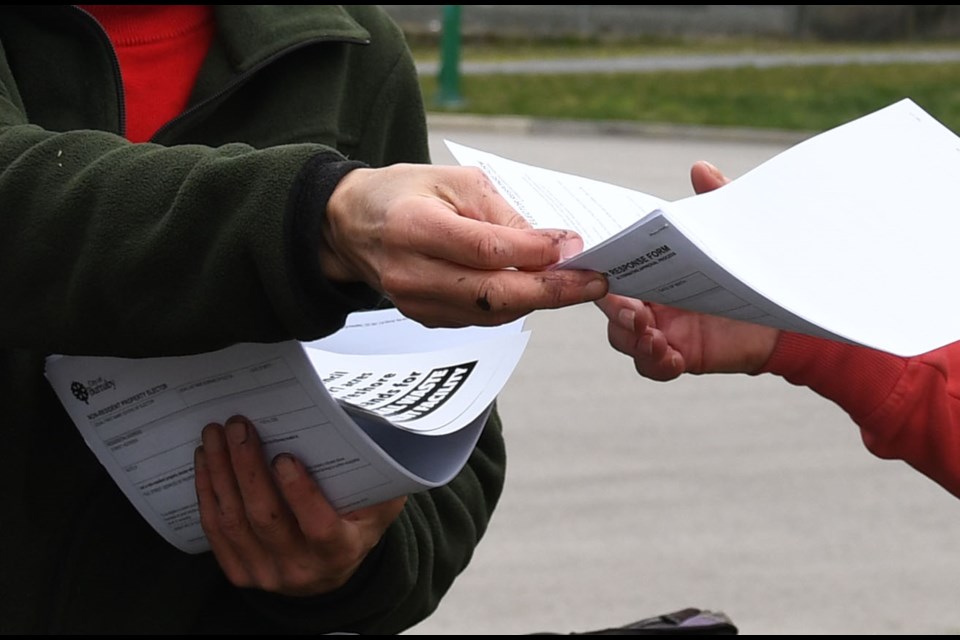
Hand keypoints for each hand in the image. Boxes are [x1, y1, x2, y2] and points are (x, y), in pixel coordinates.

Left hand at [194, 415, 405, 595]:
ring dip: (220, 473)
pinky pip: (216, 531)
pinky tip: (206, 461)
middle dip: (248, 467)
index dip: (301, 494)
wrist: (329, 569)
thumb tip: (361, 428)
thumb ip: (376, 475)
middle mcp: (302, 569)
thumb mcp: (380, 502)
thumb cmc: (356, 522)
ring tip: (215, 435)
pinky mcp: (240, 572)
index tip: (285, 457)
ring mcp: (267, 574)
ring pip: (234, 521)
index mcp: (341, 551)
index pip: (320, 528)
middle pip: (266, 518)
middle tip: (239, 426)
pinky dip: (208, 491)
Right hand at [322, 164, 607, 326]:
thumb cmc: (406, 193)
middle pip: (492, 295)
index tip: (576, 247)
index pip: (484, 249)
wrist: (352, 224)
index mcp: (414, 226)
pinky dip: (512, 304)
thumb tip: (552, 245)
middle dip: (552, 291)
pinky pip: (478, 318)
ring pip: (490, 313)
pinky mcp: (424, 318)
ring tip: (575, 284)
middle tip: (595, 283)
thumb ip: (502, 214)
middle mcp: (411, 272)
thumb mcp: (454, 180)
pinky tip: (536, 288)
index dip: (534, 252)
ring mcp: (415, 302)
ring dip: (537, 300)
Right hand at [594, 161, 778, 380]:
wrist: (786, 312)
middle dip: (614, 308)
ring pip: (624, 338)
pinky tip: (668, 355)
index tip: (601, 263)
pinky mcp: (680, 355)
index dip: (600, 267)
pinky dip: (655, 362)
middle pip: (611, 306)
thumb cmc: (751, 267)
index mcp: (652, 267)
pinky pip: (653, 366)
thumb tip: (701, 169)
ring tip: (650, 334)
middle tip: (632, 308)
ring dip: (631, 337)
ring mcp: (661, 329)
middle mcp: (649, 299)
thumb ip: (716, 201)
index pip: (614, 266)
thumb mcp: (734, 231)